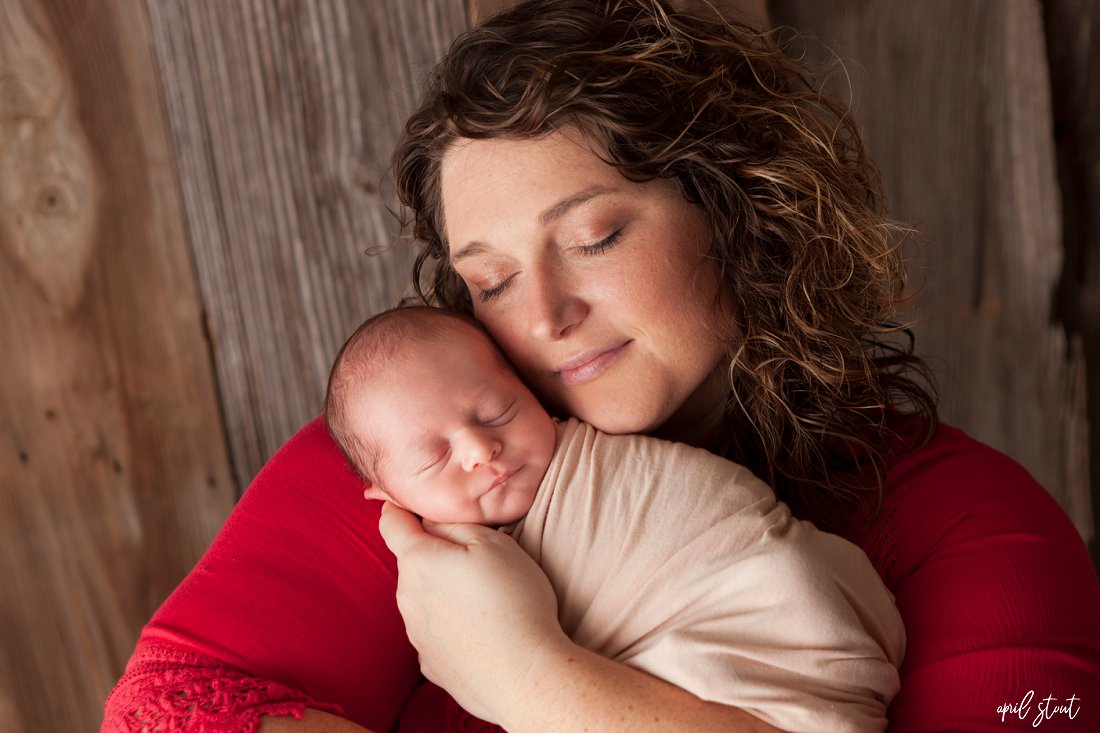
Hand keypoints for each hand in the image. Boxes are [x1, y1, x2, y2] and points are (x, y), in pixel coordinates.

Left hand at [377, 502, 566, 723]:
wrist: (526, 676)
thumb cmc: (514, 601)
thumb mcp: (493, 542)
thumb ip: (453, 525)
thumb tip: (431, 523)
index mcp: (418, 561)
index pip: (392, 523)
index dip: (400, 506)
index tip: (411, 501)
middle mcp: (407, 597)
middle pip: (412, 562)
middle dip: (434, 554)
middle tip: (476, 557)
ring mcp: (416, 635)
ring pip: (423, 597)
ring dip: (443, 591)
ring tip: (485, 599)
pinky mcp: (430, 664)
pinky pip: (435, 631)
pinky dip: (451, 625)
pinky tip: (480, 631)